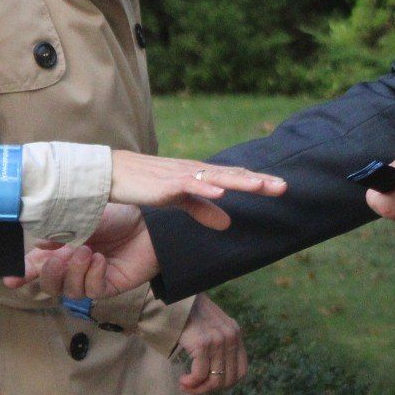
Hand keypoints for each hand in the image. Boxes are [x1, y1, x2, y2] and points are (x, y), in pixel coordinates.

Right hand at [12, 204, 159, 296]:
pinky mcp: (108, 286)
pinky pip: (91, 290)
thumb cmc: (116, 215)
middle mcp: (74, 266)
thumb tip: (38, 245)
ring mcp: (91, 278)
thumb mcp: (82, 218)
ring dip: (74, 271)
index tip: (10, 279)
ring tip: (87, 251)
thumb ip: (59, 232)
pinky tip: (100, 259)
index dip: (23, 273)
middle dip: (50, 274)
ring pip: (69, 291)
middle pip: (50, 285)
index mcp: (63, 247)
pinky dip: (92, 274)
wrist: (148, 222)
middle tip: (60, 257)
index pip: (37, 264)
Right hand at [109, 151, 284, 229]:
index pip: (234, 177)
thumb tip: (228, 223)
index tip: (281, 187)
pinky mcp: (165, 184)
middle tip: (284, 187)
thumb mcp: (177, 200)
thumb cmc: (143, 183)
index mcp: (198, 175)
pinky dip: (206, 188)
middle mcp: (193, 171)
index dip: (257, 182)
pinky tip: (222, 192)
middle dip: (258, 181)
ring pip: (216, 178)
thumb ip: (201, 209)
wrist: (110, 174)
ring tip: (261, 187)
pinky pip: (189, 186)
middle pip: (231, 175)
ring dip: (239, 182)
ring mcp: (180, 175)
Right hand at [175, 293, 244, 393]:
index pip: (241, 371)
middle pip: (229, 379)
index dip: (226, 383)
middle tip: (193, 387)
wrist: (174, 297)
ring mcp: (218, 340)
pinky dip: (190, 383)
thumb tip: (216, 375)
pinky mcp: (202, 343)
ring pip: (214, 380)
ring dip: (199, 389)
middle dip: (210, 389)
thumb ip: (218, 344)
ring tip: (185, 385)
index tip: (209, 384)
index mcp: (235, 333)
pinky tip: (182, 380)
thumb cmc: (188, 314)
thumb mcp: (211, 326)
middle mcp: (230, 336)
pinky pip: (200, 375)